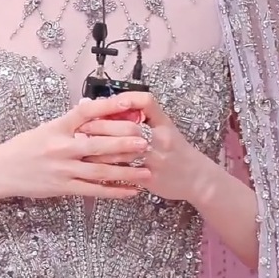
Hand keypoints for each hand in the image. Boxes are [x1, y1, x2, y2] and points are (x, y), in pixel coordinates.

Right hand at [0, 95, 153, 201]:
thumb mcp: (44, 128)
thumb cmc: (24, 147)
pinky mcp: (64, 187)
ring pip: (100, 169)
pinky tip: (130, 191)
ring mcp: (63, 169)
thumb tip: (89, 106)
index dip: (108, 106)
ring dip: (126, 171)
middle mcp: (61, 147)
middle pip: (99, 144)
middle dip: (125, 143)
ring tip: (147, 170)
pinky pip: (94, 190)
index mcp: (57, 127)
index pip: (86, 112)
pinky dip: (114, 191)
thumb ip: (69, 122)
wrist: (1, 171)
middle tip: (146, 140)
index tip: (129, 102)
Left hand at [76, 92, 206, 203]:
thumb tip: (105, 105)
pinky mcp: (151, 178)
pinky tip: (92, 167)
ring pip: (124, 152)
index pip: (147, 102)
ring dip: (100, 148)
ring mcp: (157, 159)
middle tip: (81, 127)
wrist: (197, 178)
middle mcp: (162, 138)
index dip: (126, 99)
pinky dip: (108, 169)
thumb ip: (140, 118)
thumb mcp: (164, 128)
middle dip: (102, 126)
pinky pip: (125, 173)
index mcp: (164, 123)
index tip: (105, 102)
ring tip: (81, 146)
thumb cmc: (175, 150)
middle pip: (129, 127)